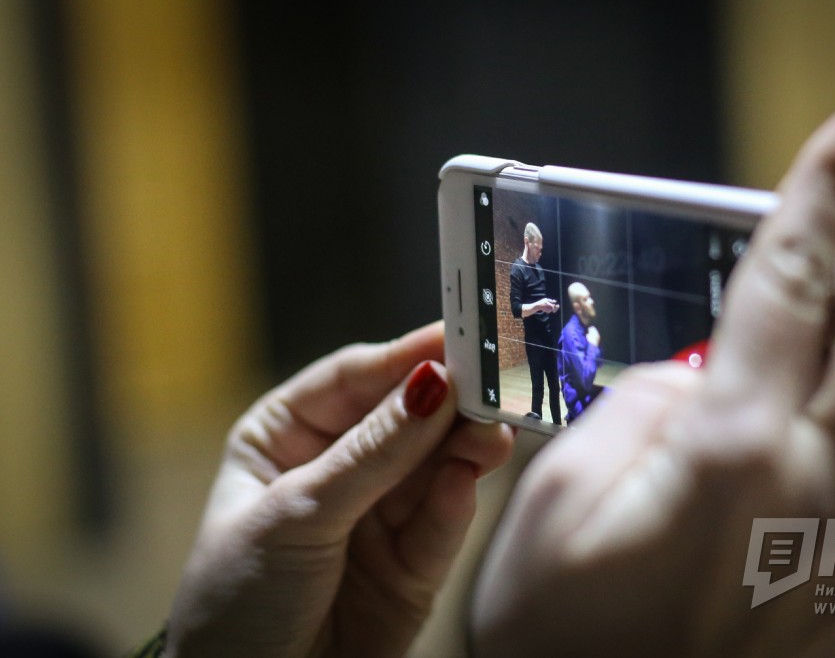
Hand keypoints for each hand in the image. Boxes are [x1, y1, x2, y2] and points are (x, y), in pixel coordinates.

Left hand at [166, 322, 513, 656]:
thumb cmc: (239, 601)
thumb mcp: (295, 514)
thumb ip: (371, 453)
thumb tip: (432, 383)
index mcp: (288, 434)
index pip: (355, 377)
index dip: (405, 356)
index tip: (457, 339)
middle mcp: (338, 465)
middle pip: (405, 416)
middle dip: (446, 401)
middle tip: (492, 381)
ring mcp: (379, 512)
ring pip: (434, 464)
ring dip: (464, 447)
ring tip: (490, 432)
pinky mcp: (414, 562)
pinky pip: (441, 521)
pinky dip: (454, 501)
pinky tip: (462, 481)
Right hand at [472, 95, 834, 656]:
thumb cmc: (561, 644)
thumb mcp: (556, 503)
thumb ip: (632, 410)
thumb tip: (688, 374)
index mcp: (733, 452)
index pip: (794, 280)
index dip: (824, 184)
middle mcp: (814, 493)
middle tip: (780, 296)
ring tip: (758, 400)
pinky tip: (769, 478)